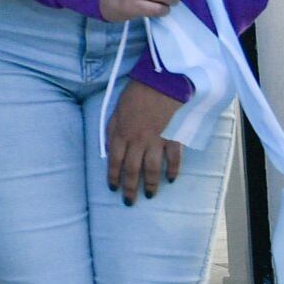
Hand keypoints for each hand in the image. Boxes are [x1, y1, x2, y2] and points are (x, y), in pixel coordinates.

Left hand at [105, 80, 185, 203]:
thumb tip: (110, 147)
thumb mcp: (117, 109)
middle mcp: (137, 141)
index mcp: (121, 133)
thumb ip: (113, 129)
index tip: (113, 188)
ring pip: (152, 169)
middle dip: (130, 188)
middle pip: (132, 170)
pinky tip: (171, 179)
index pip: (114, 161)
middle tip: (129, 202)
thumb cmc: (137, 92)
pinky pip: (174, 159)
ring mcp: (157, 141)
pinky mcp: (174, 138)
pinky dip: (173, 170)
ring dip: (150, 184)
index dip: (113, 176)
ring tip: (149, 195)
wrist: (163, 81)